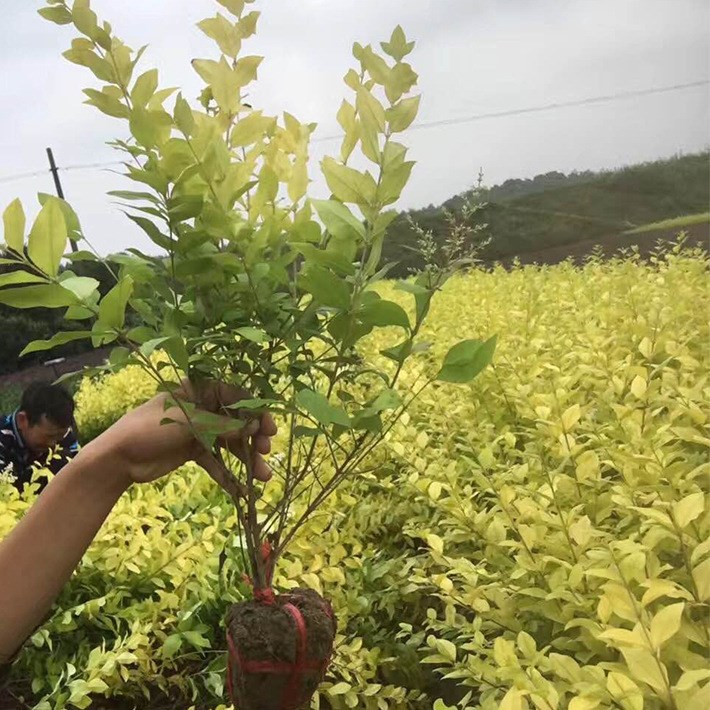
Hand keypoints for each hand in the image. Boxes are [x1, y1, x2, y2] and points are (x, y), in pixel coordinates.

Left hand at [96, 380, 276, 490]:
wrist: (117, 459)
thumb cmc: (149, 429)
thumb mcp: (188, 423)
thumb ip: (222, 426)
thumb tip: (254, 428)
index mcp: (198, 390)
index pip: (235, 396)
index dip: (254, 411)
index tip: (268, 428)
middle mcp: (202, 407)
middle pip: (236, 420)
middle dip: (253, 437)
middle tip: (265, 451)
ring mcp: (199, 429)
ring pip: (229, 442)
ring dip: (246, 459)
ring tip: (262, 477)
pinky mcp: (194, 450)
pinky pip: (217, 460)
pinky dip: (229, 474)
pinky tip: (242, 490)